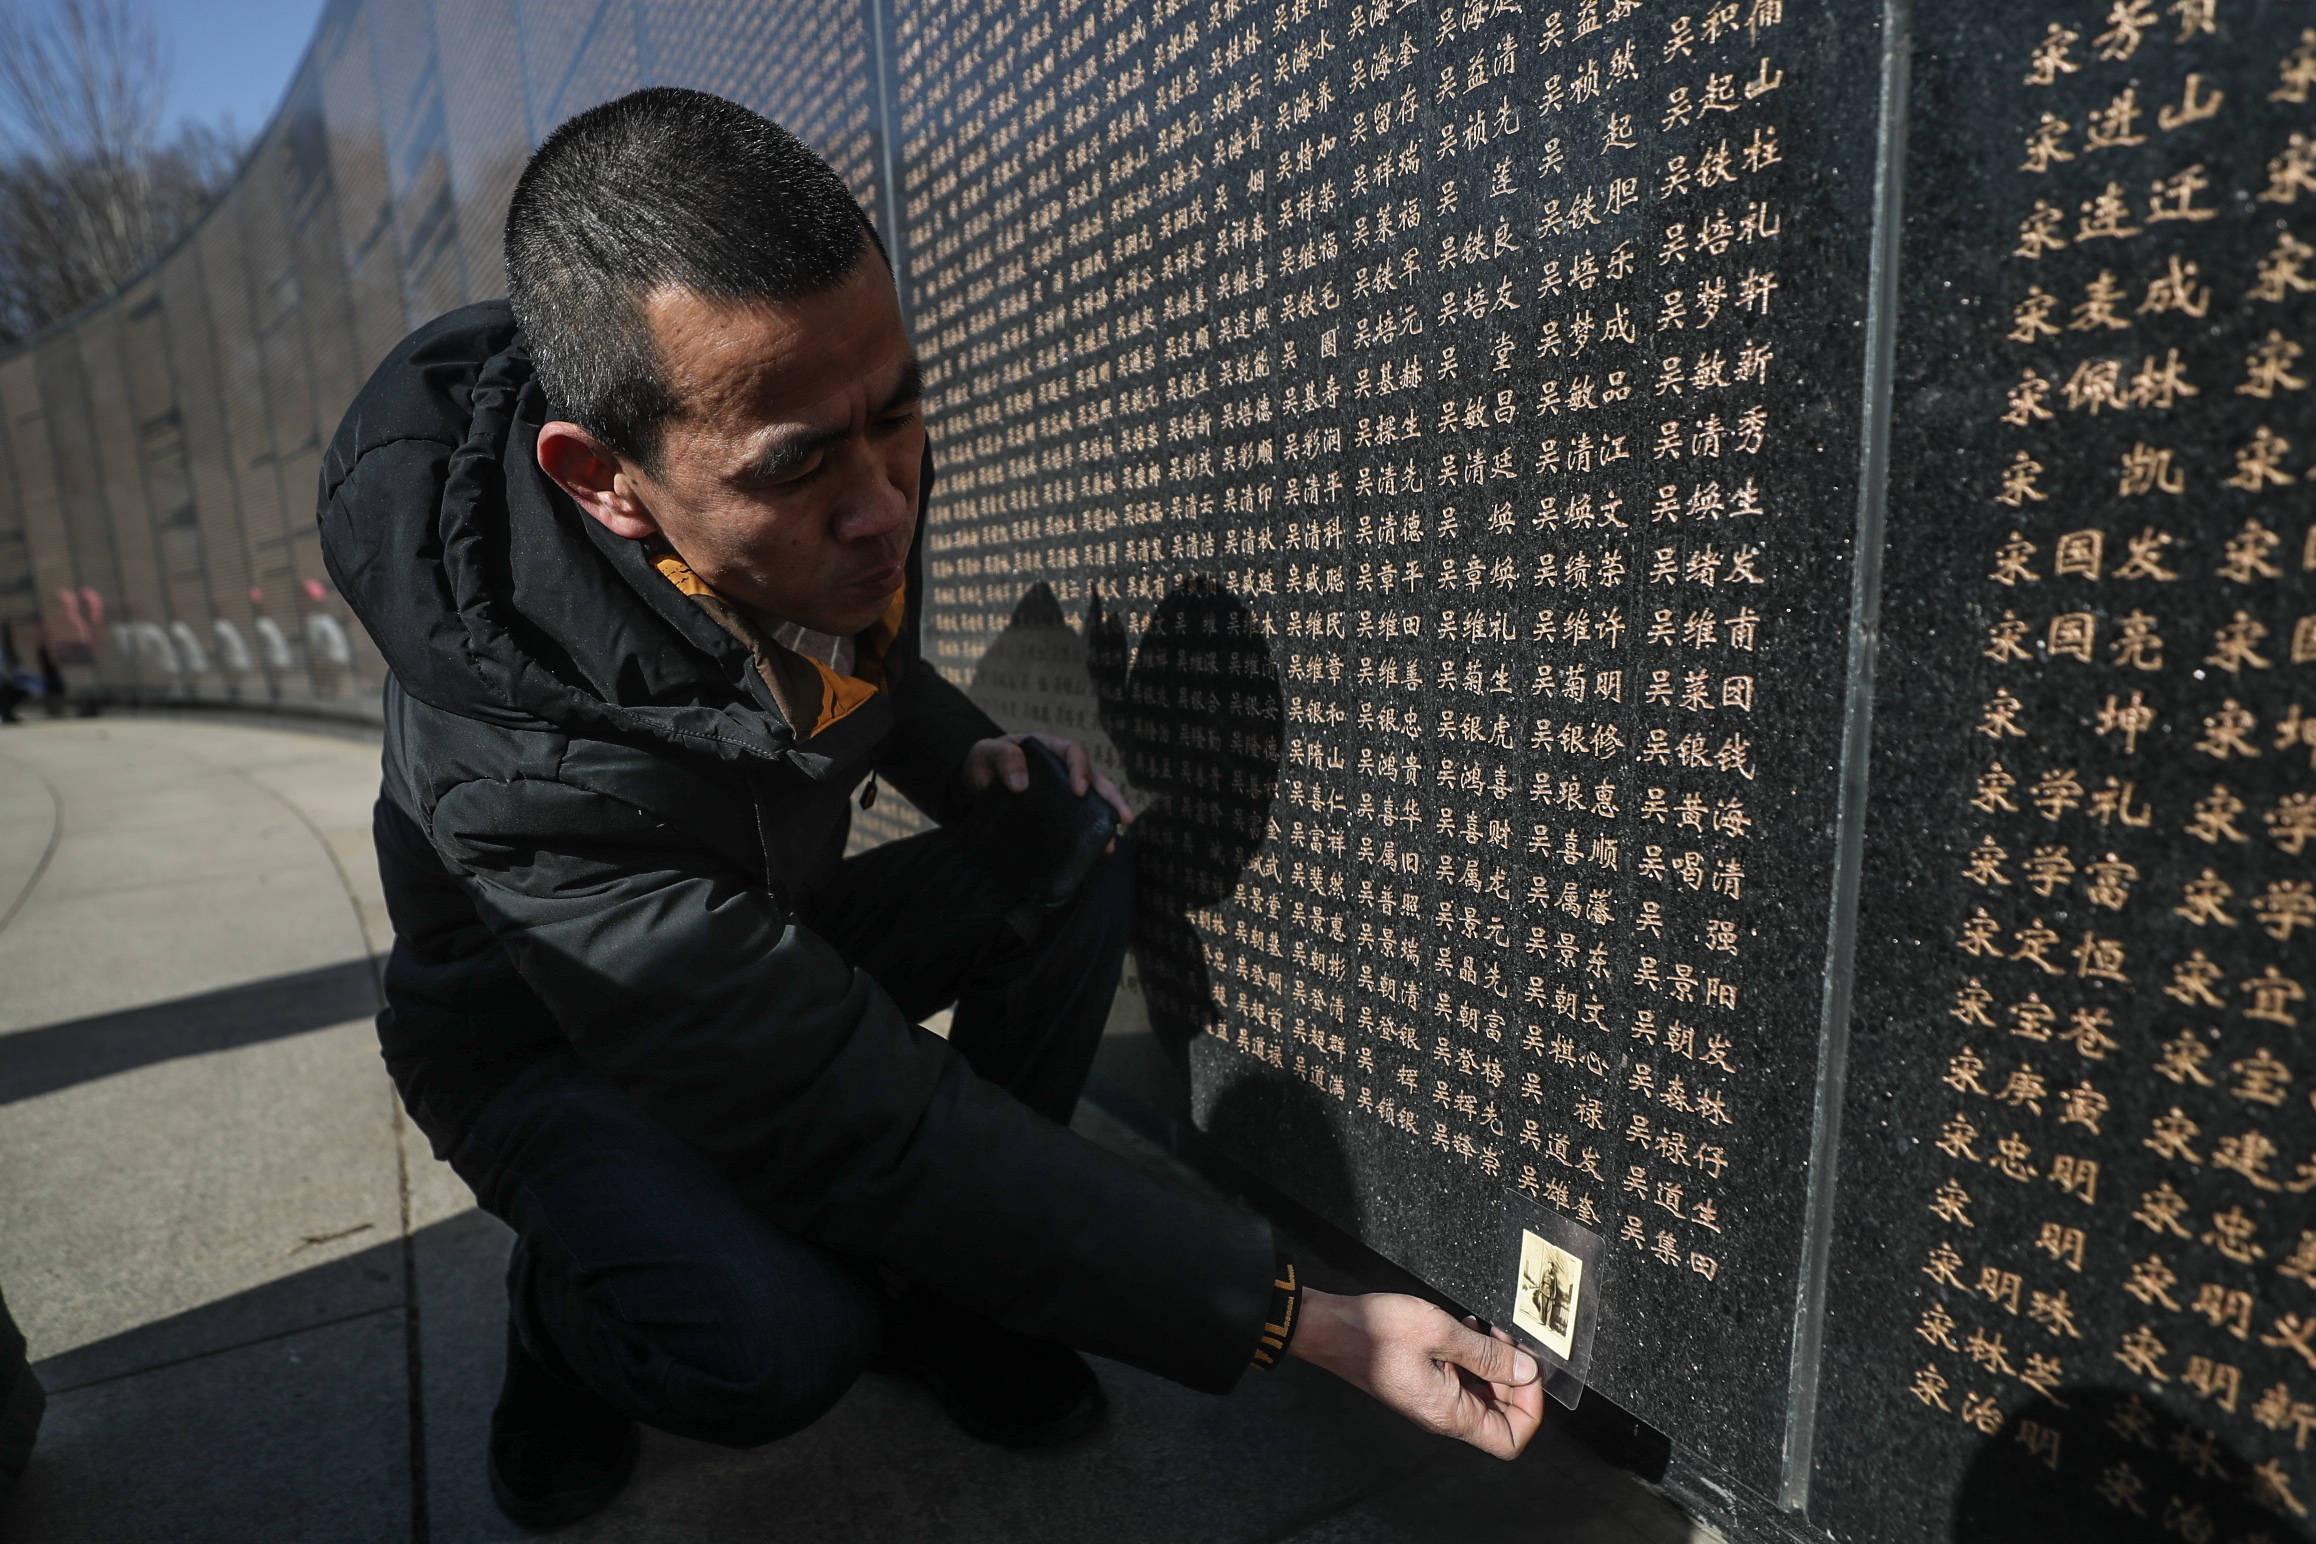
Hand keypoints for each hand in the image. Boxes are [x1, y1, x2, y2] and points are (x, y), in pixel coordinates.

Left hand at [961, 733, 1134, 833]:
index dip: (1081, 770)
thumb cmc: (984, 762)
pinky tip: (1094, 852)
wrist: (974, 784)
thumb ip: (1003, 759)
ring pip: (1093, 801)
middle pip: (1095, 779)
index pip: (1074, 752)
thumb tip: (1020, 784)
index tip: (1079, 791)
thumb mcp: (986, 752)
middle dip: (1112, 798)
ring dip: (1106, 820)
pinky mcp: (1057, 811)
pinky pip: (1078, 820)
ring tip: (1111, 844)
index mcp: (1049, 748)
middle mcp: (1062, 768)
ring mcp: (1062, 790)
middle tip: (1124, 818)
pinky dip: (1088, 834)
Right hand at [1288, 1288, 1545, 1459]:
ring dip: (1491, 1363)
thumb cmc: (1375, 1331)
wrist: (1328, 1329)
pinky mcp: (1423, 1383)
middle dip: (1512, 1377)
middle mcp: (1443, 1415)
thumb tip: (1526, 1370)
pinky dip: (1471, 1357)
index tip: (1528, 1371)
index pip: (1510, 1439)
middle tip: (1506, 1341)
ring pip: (1481, 1396)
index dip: (1531, 1408)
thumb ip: (1488, 1354)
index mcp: (1450, 1414)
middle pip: (1499, 1416)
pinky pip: (1461, 1381)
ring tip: (1483, 1330)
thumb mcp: (1440, 1332)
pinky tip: (1464, 1329)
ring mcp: (1432, 1400)